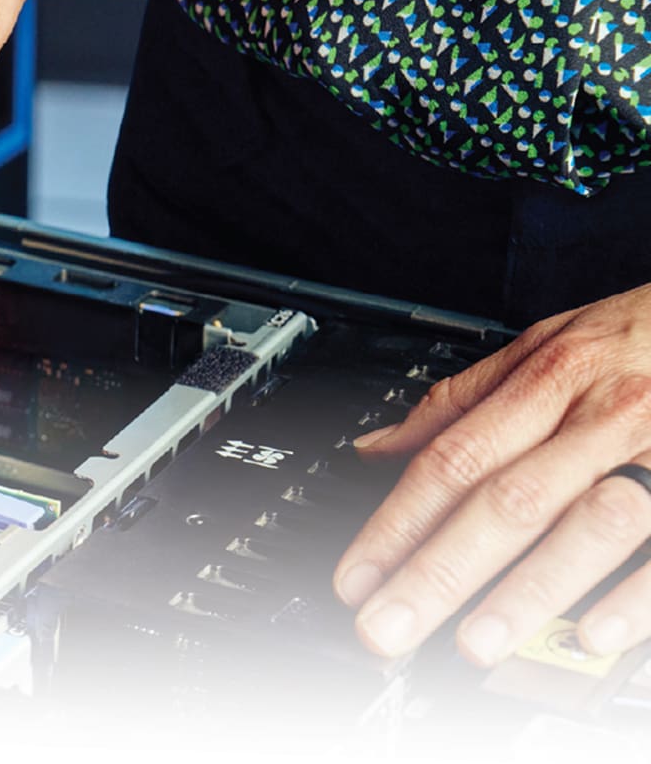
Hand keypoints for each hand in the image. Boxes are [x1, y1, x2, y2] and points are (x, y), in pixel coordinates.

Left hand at [335, 283, 650, 664]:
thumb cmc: (643, 336)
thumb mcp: (547, 343)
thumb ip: (461, 400)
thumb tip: (377, 444)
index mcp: (551, 380)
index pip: (455, 459)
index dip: (397, 522)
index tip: (357, 576)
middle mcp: (601, 417)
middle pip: (508, 500)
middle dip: (439, 570)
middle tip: (388, 625)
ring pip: (587, 524)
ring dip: (527, 590)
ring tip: (475, 642)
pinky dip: (634, 595)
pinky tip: (592, 634)